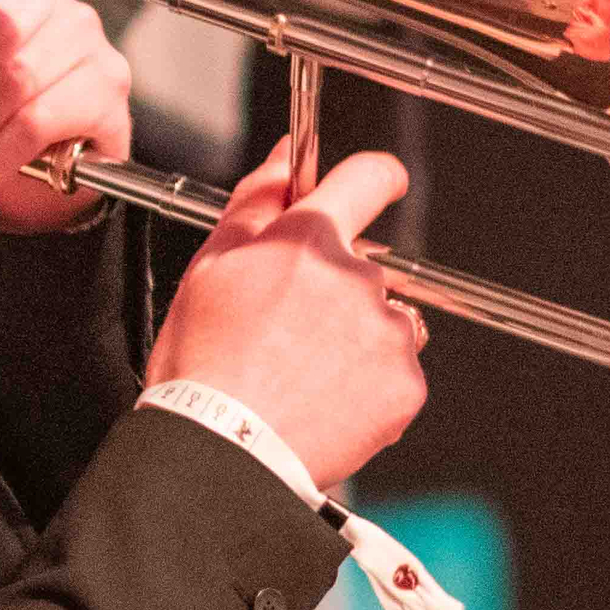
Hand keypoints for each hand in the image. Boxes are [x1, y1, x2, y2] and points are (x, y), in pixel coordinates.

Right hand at [148, 142, 426, 487]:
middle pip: (366, 266)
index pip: (368, 178)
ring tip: (306, 375)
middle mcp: (358, 279)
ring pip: (385, 320)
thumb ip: (256, 201)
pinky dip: (370, 386)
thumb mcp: (209, 268)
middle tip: (289, 333)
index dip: (375, 179)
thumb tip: (285, 157)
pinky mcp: (406, 385)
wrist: (223, 452)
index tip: (378, 187)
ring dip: (357, 338)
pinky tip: (327, 402)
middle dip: (336, 289)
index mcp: (309, 242)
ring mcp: (388, 333)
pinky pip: (398, 372)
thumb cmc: (203, 367)